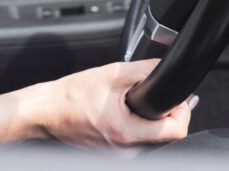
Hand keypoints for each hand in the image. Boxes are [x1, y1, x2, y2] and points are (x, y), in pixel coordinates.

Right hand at [29, 59, 192, 147]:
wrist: (46, 111)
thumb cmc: (71, 96)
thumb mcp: (112, 73)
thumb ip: (145, 71)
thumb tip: (167, 71)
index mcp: (128, 133)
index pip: (177, 130)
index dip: (182, 110)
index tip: (176, 98)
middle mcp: (127, 151)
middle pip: (166, 135)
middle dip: (164, 112)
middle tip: (147, 95)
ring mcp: (120, 156)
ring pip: (151, 138)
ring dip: (148, 119)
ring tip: (128, 103)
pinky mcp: (113, 154)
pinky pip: (136, 141)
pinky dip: (134, 125)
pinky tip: (118, 112)